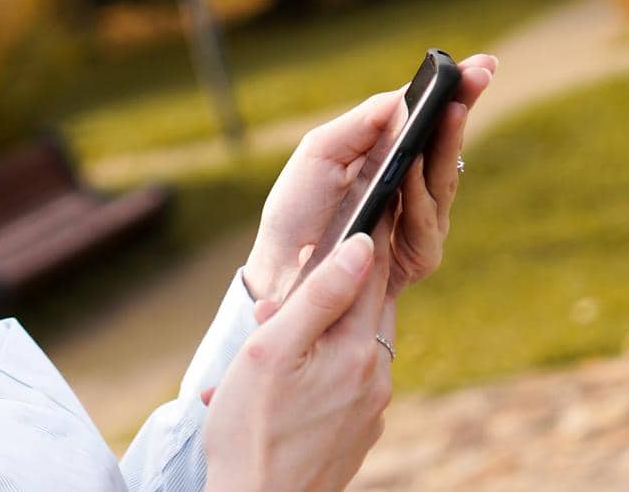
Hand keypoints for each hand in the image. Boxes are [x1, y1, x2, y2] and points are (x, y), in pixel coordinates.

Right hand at [201, 215, 397, 491]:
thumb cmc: (252, 430)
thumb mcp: (271, 350)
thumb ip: (319, 296)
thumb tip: (362, 247)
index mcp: (357, 350)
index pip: (371, 272)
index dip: (370, 231)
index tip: (375, 195)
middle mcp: (376, 378)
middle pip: (369, 307)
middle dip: (341, 283)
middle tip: (309, 268)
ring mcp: (371, 409)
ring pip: (354, 346)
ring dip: (321, 331)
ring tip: (270, 338)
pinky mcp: (359, 432)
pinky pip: (344, 382)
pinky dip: (318, 368)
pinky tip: (279, 383)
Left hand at [242, 54, 496, 304]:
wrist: (279, 268)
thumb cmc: (299, 209)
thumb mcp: (322, 153)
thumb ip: (363, 124)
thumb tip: (402, 94)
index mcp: (386, 155)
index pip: (427, 120)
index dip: (454, 93)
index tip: (480, 63)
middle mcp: (410, 185)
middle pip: (445, 143)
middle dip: (463, 106)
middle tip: (479, 74)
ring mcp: (418, 221)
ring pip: (443, 179)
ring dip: (447, 142)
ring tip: (450, 108)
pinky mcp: (417, 256)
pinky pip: (426, 222)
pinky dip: (418, 195)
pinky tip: (412, 170)